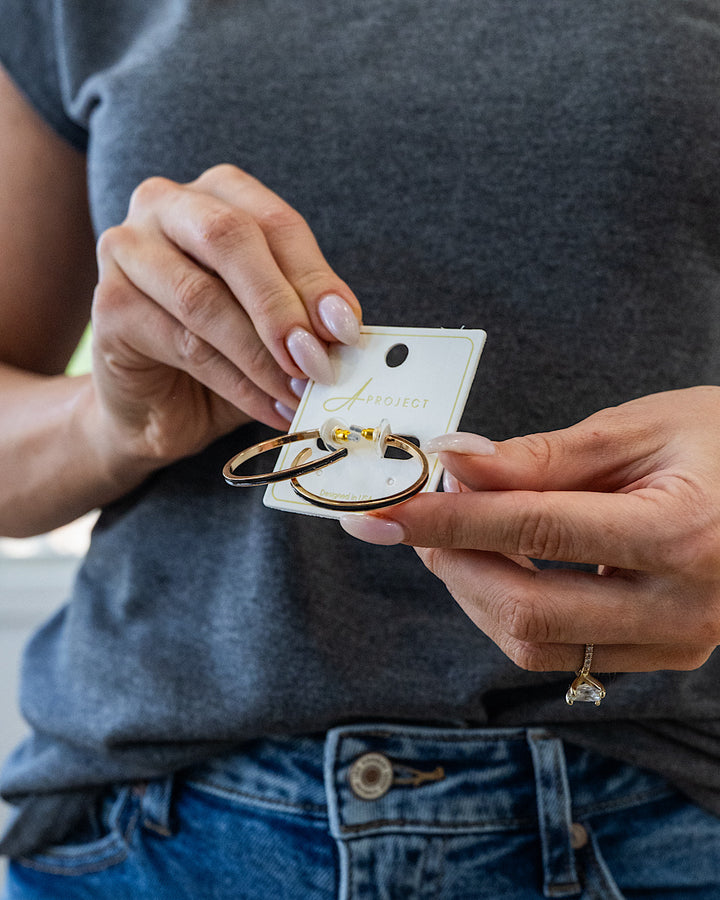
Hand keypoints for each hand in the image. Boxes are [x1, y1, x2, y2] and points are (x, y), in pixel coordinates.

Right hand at [90, 164, 360, 471]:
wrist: (157, 403)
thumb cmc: (223, 350)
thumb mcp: (274, 324)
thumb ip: (305, 315)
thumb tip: (344, 329)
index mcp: (217, 193)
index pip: (275, 223)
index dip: (315, 279)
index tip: (347, 331)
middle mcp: (165, 205)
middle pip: (230, 240)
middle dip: (281, 306)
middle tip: (317, 361)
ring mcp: (126, 250)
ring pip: (203, 299)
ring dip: (261, 356)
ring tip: (298, 393)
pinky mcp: (109, 306)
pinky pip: (183, 345)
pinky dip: (237, 383)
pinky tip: (269, 408)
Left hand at [340, 387, 719, 673]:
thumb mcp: (637, 429)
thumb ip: (541, 457)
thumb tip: (454, 464)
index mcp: (681, 533)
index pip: (532, 529)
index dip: (447, 518)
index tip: (385, 508)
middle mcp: (681, 606)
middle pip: (526, 610)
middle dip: (452, 563)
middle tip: (416, 518)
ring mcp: (676, 642)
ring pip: (536, 644)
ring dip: (475, 590)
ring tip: (456, 535)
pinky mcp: (665, 654)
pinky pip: (565, 650)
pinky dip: (514, 609)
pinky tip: (503, 565)